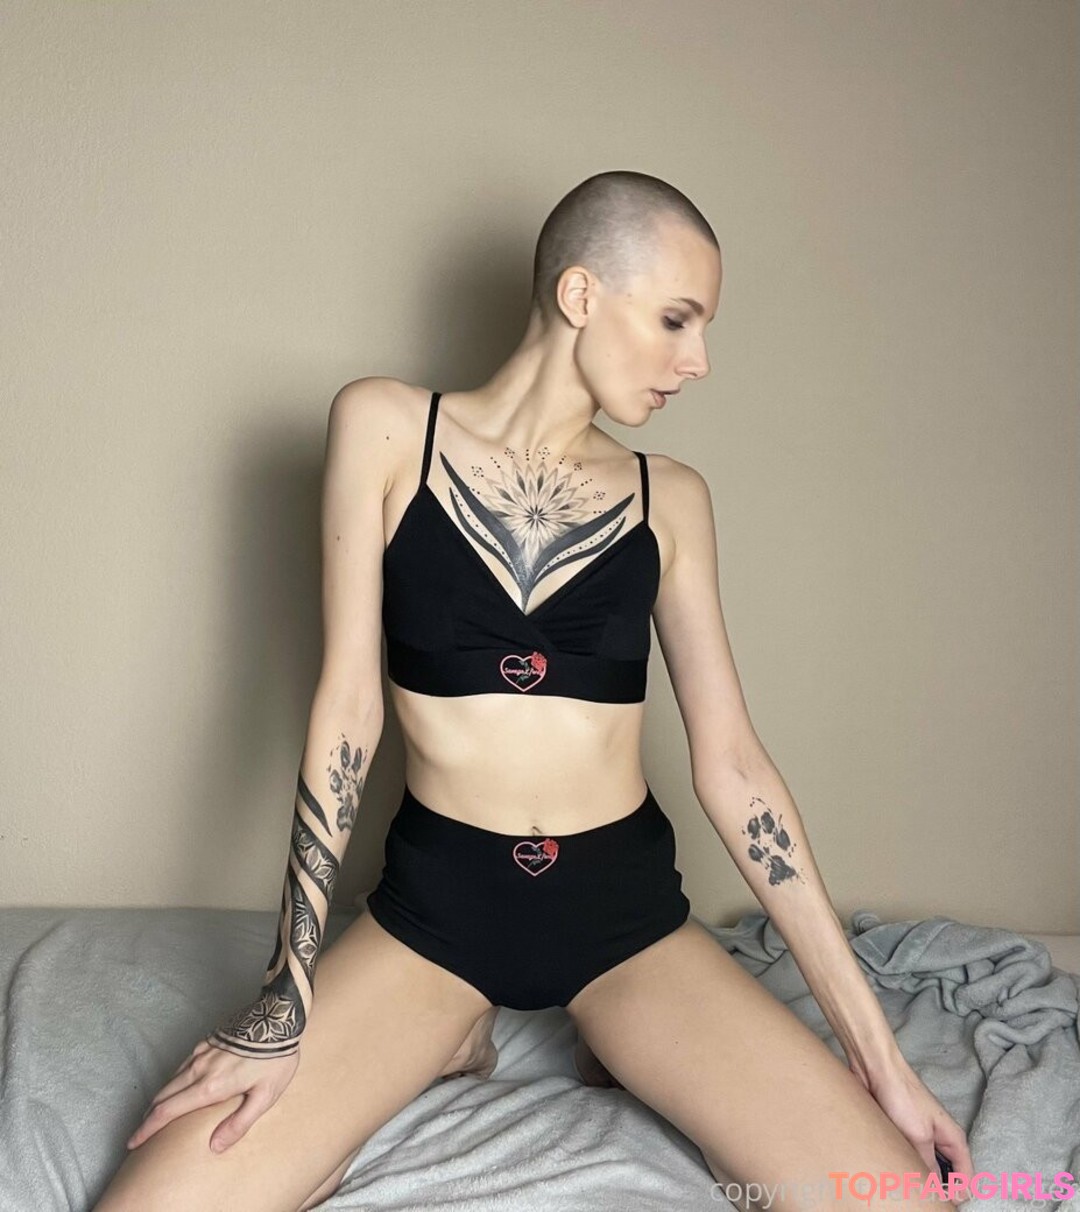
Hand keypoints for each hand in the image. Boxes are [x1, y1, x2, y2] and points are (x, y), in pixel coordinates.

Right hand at [126, 1035, 299, 1153]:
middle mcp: (200, 1069)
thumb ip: (239, 1123)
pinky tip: (178, 1085)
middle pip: (163, 1096)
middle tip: (141, 1134)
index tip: (133, 1142)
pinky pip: (183, 1064)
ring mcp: (202, 1052)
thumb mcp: (265, 1095)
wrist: (278, 1015)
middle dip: (148, 1117)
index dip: (147, 1129)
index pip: (167, 1111)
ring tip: (156, 1114)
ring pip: (171, 1079)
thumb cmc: (276, 1057)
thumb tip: (215, 1146)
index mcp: (210, 1086)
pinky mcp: (208, 1040)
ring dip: (159, 1098)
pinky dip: (173, 1080)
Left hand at [850, 1054, 974, 1195]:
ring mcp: (920, 1135)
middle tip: (925, 1200)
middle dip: (939, 1188)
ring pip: (926, 1166)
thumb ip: (929, 1165)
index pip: (966, 1175)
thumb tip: (936, 1192)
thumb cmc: (902, 1097)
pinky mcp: (902, 1132)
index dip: (959, 1193)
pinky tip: (895, 1176)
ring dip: (919, 1178)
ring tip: (908, 1190)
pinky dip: (905, 1166)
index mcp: (953, 1138)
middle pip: (947, 1173)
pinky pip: (908, 1156)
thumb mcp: (919, 1136)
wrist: (874, 1068)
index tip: (946, 1205)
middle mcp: (940, 1139)